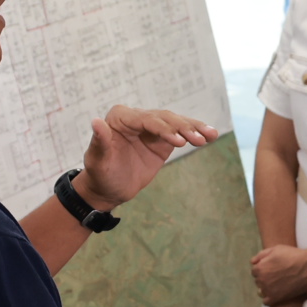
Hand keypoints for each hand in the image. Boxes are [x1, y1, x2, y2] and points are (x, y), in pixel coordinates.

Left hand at [76, 107, 215, 212]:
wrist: (108, 189)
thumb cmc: (100, 174)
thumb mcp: (97, 161)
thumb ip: (100, 141)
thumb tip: (96, 122)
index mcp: (120, 117)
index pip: (146, 119)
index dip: (163, 128)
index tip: (179, 142)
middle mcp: (136, 117)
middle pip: (164, 118)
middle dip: (183, 128)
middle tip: (199, 139)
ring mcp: (151, 127)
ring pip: (176, 123)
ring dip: (194, 128)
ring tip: (211, 135)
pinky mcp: (162, 139)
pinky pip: (181, 133)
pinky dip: (195, 134)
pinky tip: (210, 136)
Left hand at [251, 243, 306, 306]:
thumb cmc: (292, 255)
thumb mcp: (275, 249)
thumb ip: (261, 255)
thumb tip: (252, 262)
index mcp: (259, 268)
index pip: (254, 271)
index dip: (263, 268)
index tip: (271, 267)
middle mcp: (262, 280)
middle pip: (258, 281)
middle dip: (265, 277)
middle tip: (277, 274)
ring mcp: (268, 290)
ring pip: (261, 291)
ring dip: (266, 287)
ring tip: (277, 283)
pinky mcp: (276, 298)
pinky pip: (266, 302)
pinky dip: (269, 298)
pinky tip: (276, 292)